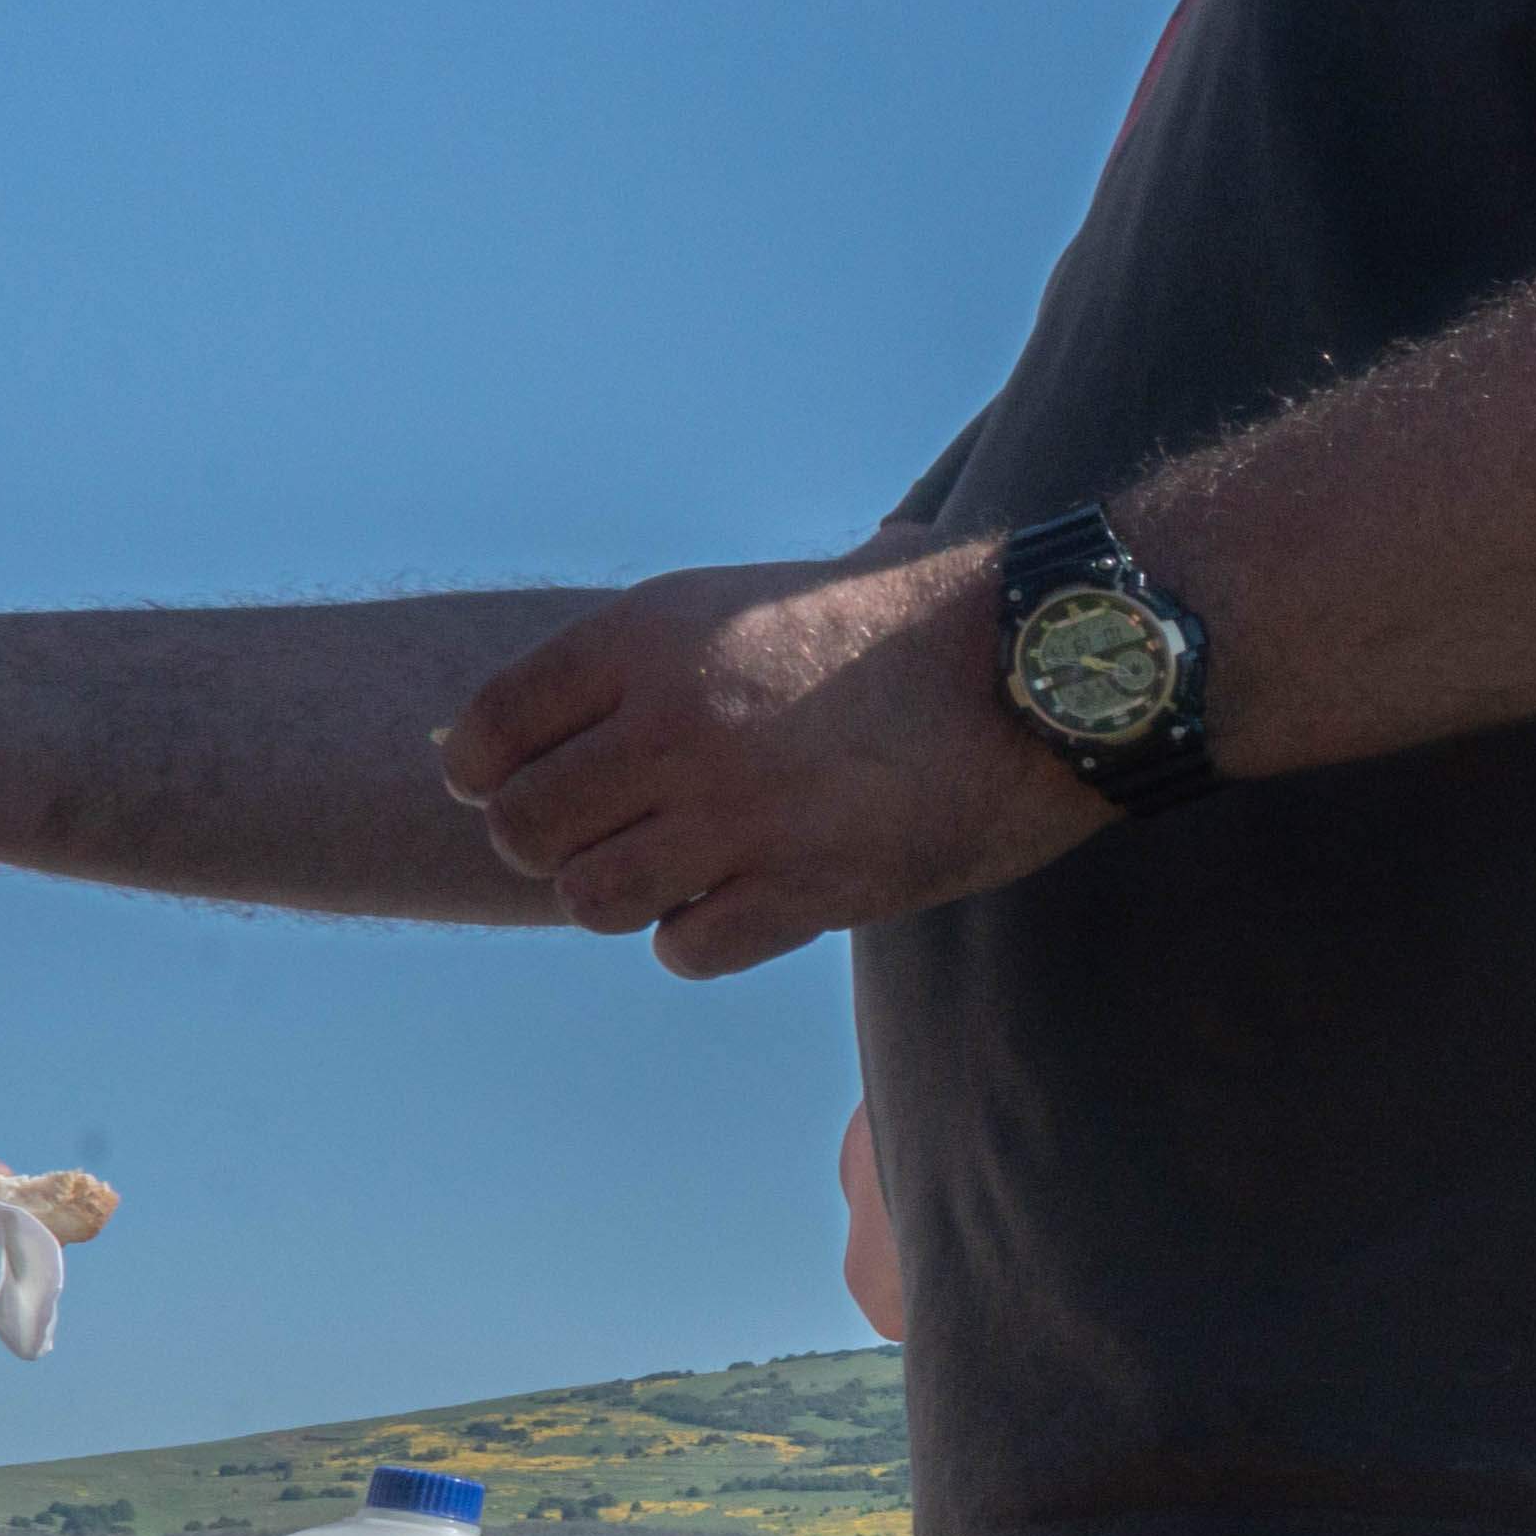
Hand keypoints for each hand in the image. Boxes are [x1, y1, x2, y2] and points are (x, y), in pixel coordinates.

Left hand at [436, 542, 1097, 976]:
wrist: (1052, 668)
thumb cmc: (925, 619)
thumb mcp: (774, 587)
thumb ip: (680, 638)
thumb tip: (588, 695)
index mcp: (651, 636)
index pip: (489, 729)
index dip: (483, 771)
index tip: (507, 785)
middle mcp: (674, 726)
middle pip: (526, 826)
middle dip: (553, 842)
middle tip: (605, 839)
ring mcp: (738, 815)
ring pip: (592, 900)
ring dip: (622, 898)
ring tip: (672, 878)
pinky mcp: (807, 889)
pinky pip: (686, 949)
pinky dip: (699, 939)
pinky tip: (739, 909)